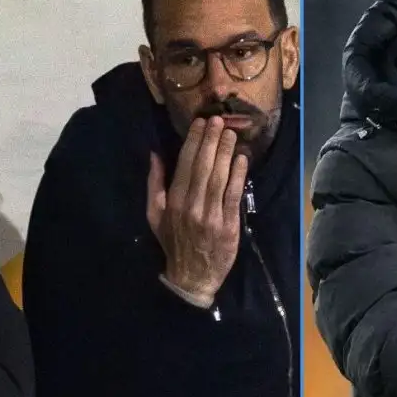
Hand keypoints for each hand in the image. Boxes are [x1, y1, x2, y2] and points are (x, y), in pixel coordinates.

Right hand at [146, 117, 249, 305]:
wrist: (191, 276)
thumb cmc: (173, 242)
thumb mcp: (154, 215)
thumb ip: (154, 184)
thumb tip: (155, 155)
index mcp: (173, 201)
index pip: (185, 164)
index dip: (194, 141)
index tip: (201, 123)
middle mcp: (191, 205)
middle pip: (204, 166)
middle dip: (212, 140)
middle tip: (219, 120)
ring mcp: (211, 215)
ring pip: (220, 177)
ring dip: (226, 152)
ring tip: (231, 133)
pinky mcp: (229, 224)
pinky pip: (234, 195)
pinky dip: (238, 175)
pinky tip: (242, 159)